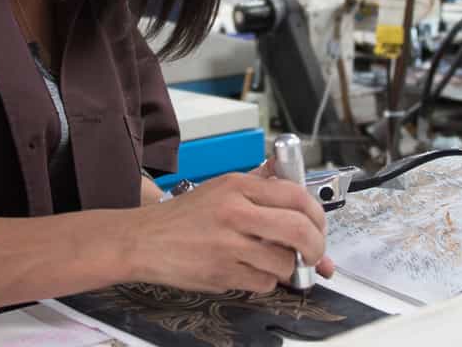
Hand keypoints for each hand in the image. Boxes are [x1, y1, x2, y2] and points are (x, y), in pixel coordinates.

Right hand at [132, 171, 330, 293]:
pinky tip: (252, 270)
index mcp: (238, 186)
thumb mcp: (222, 186)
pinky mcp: (221, 273)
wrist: (142, 241)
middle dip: (316, 246)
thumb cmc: (183, 216)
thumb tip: (293, 178)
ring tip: (275, 261)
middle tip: (315, 253)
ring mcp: (228, 245)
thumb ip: (261, 182)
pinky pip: (264, 283)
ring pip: (284, 261)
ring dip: (288, 267)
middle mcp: (235, 212)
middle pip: (298, 229)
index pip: (296, 196)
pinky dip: (266, 281)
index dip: (317, 214)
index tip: (319, 224)